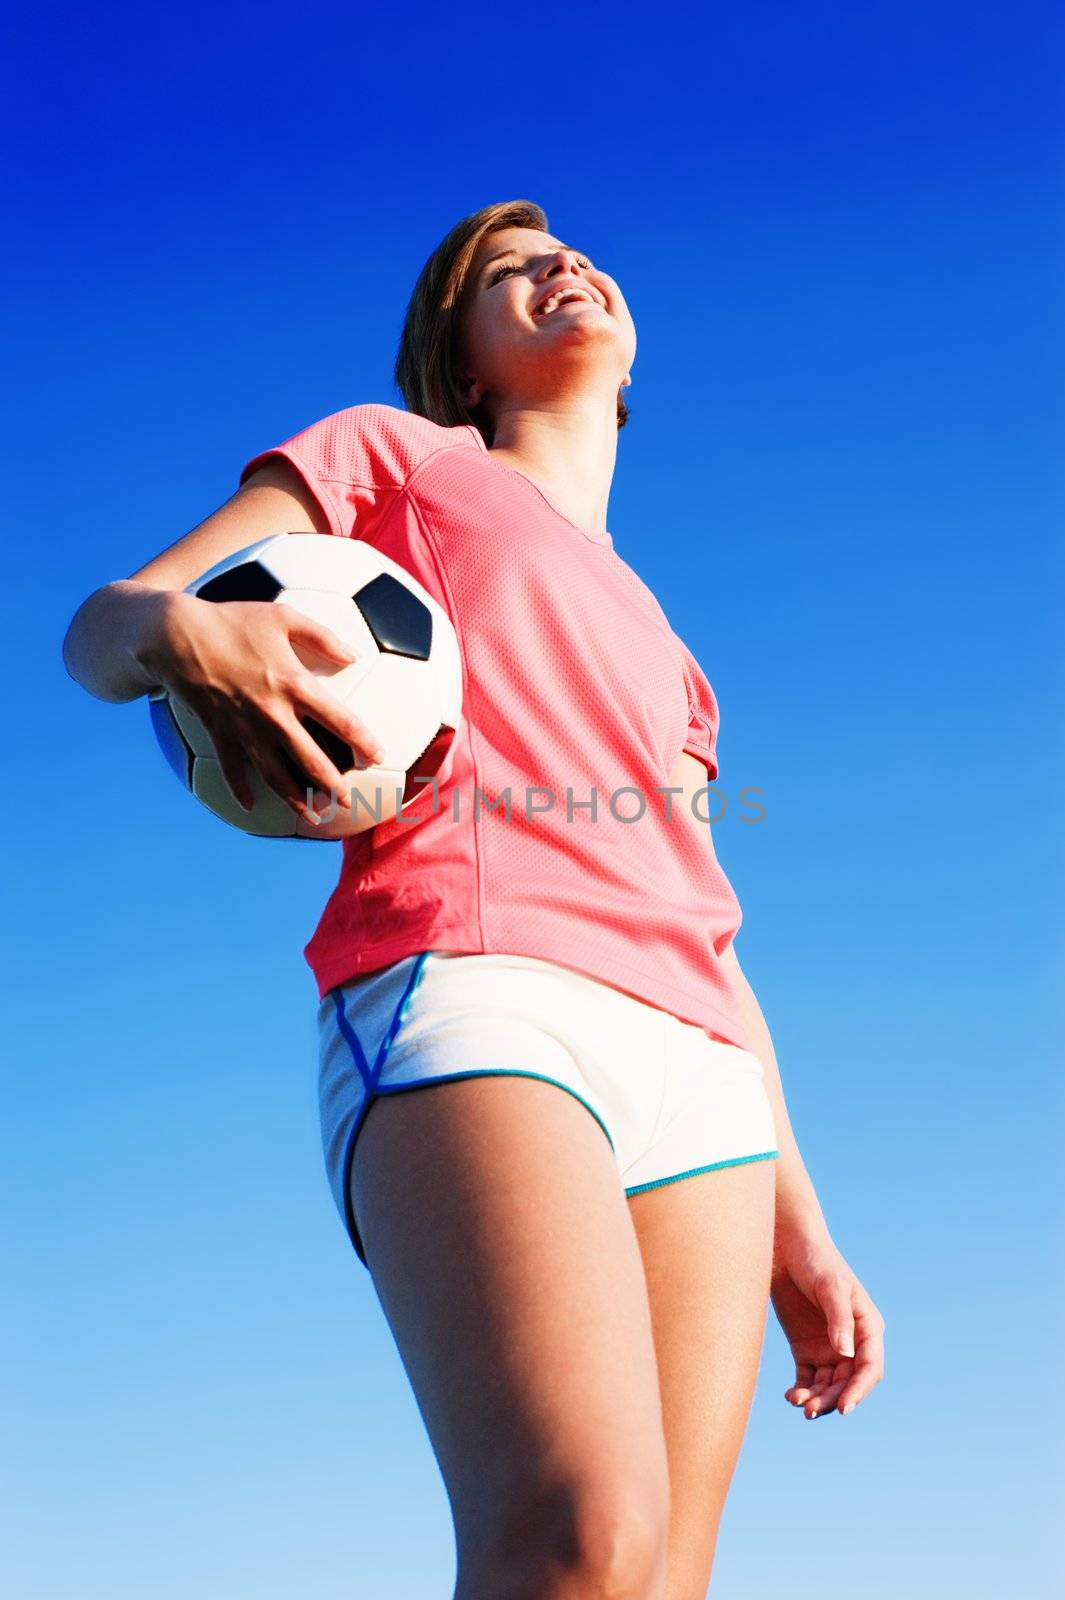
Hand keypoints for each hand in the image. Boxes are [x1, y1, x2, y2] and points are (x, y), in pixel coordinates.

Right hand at [142, 591, 384, 825]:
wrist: (177, 636)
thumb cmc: (233, 620)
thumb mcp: (283, 617)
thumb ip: (322, 636)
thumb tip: (353, 654)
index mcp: (294, 684)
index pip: (339, 720)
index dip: (363, 741)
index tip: (378, 756)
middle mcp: (273, 714)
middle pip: (311, 760)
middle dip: (333, 785)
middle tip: (349, 802)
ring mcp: (245, 728)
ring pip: (276, 774)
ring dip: (296, 799)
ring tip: (313, 816)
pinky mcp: (219, 733)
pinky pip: (231, 769)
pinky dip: (240, 788)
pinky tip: (250, 805)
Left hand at [770, 1225, 884, 1420]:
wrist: (785, 1247)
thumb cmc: (815, 1261)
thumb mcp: (830, 1286)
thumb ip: (839, 1319)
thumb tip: (846, 1354)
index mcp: (867, 1327)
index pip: (869, 1368)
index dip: (859, 1390)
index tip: (842, 1408)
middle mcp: (851, 1342)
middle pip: (847, 1382)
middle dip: (832, 1399)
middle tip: (811, 1410)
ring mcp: (828, 1347)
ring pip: (827, 1385)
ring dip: (816, 1399)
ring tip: (798, 1403)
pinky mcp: (805, 1349)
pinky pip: (807, 1379)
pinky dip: (802, 1391)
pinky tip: (791, 1396)